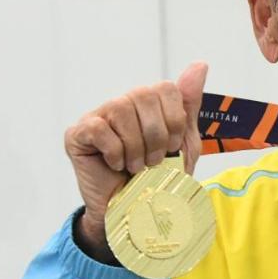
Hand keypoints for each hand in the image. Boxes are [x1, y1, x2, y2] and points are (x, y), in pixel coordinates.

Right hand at [63, 62, 208, 261]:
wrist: (135, 214)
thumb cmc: (158, 178)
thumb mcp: (183, 143)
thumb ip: (189, 104)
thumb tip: (200, 64)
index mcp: (148, 103)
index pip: (166, 89)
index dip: (174, 120)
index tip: (173, 147)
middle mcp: (122, 103)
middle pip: (144, 96)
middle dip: (156, 136)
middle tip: (153, 161)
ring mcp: (97, 116)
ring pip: (120, 110)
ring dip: (135, 147)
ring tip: (135, 166)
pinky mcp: (77, 134)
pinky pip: (99, 128)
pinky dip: (114, 151)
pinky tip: (115, 165)